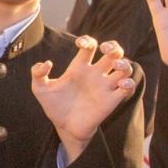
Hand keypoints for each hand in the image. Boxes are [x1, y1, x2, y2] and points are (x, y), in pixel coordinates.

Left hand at [30, 36, 136, 161]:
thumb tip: (46, 63)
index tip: (80, 44)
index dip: (87, 40)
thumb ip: (37, 74)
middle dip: (113, 46)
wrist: (64, 128)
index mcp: (79, 67)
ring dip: (124, 62)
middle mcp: (95, 74)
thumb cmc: (54, 106)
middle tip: (105, 50)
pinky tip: (120, 84)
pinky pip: (128, 87)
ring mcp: (105, 86)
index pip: (90, 46)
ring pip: (124, 67)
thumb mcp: (40, 89)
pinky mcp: (112, 100)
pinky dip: (129, 82)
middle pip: (113, 52)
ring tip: (116, 65)